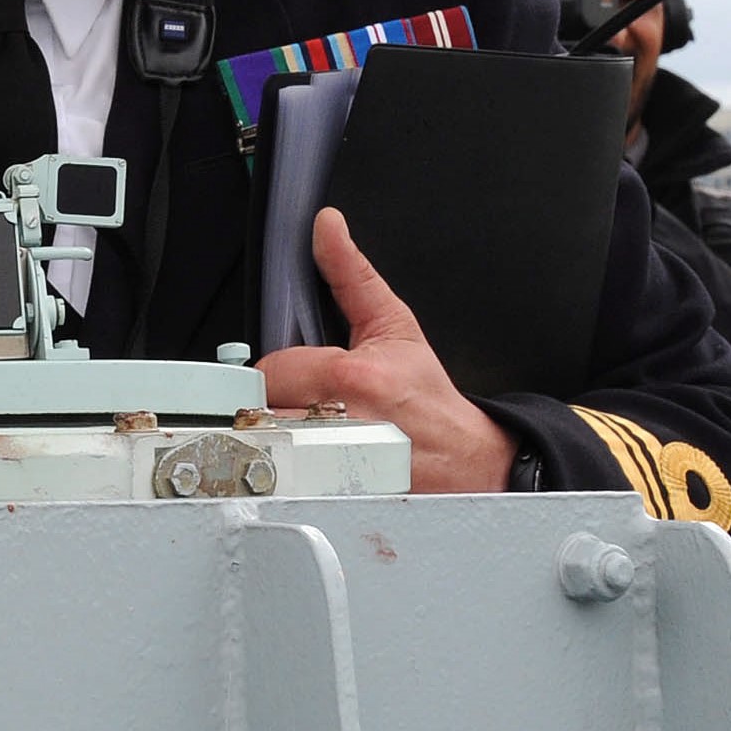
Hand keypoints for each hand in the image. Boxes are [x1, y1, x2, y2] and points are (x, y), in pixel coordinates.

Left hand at [257, 207, 519, 492]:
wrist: (472, 463)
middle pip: (259, 413)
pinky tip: (313, 471)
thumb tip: (327, 227)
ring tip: (306, 440)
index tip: (294, 381)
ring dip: (274, 446)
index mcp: (352, 377)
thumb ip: (351, 276)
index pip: (268, 370)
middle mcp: (344, 424)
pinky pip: (285, 489)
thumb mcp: (394, 328)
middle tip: (299, 412)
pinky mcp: (338, 503)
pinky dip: (288, 480)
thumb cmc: (429, 399)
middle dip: (269, 410)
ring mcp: (340, 470)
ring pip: (266, 452)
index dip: (274, 374)